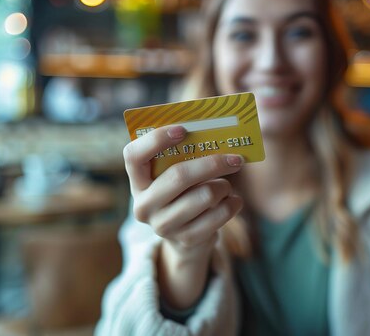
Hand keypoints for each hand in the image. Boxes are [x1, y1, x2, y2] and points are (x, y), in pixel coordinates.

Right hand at [123, 125, 243, 257]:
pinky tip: (233, 200)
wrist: (188, 236)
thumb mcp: (176, 174)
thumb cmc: (184, 193)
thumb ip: (185, 156)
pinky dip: (232, 203)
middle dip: (211, 163)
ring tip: (227, 185)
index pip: (134, 156)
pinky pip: (219, 215)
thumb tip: (216, 134)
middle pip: (178, 176)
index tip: (182, 130)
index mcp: (137, 182)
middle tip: (236, 158)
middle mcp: (144, 205)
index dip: (156, 139)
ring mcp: (163, 226)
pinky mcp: (186, 240)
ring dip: (223, 186)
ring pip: (205, 195)